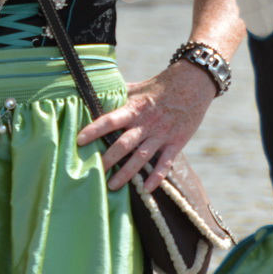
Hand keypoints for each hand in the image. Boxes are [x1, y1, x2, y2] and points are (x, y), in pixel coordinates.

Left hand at [76, 60, 216, 192]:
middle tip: (92, 172)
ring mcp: (161, 134)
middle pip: (124, 144)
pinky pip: (166, 163)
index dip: (94, 130)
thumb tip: (93, 95)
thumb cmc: (159, 86)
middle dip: (108, 159)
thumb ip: (117, 95)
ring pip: (141, 157)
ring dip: (126, 173)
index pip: (110, 120)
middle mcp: (146, 123)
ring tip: (112, 186)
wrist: (193, 84)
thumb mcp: (136, 87)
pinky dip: (157, 176)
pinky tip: (147, 189)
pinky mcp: (176, 142)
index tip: (79, 140)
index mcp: (134, 108)